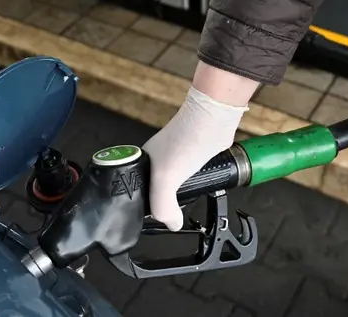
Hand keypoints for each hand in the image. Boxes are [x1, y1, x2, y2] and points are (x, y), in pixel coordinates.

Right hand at [142, 87, 246, 230]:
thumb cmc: (185, 140)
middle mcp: (155, 159)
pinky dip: (192, 186)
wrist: (213, 122)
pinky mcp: (191, 158)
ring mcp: (174, 158)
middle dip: (163, 203)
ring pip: (173, 185)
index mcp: (140, 161)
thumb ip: (163, 206)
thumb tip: (171, 223)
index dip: (142, 206)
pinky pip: (188, 179)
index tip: (152, 218)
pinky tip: (197, 189)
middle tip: (171, 214)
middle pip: (153, 190)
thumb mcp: (165, 179)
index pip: (135, 191)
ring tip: (184, 204)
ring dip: (179, 194)